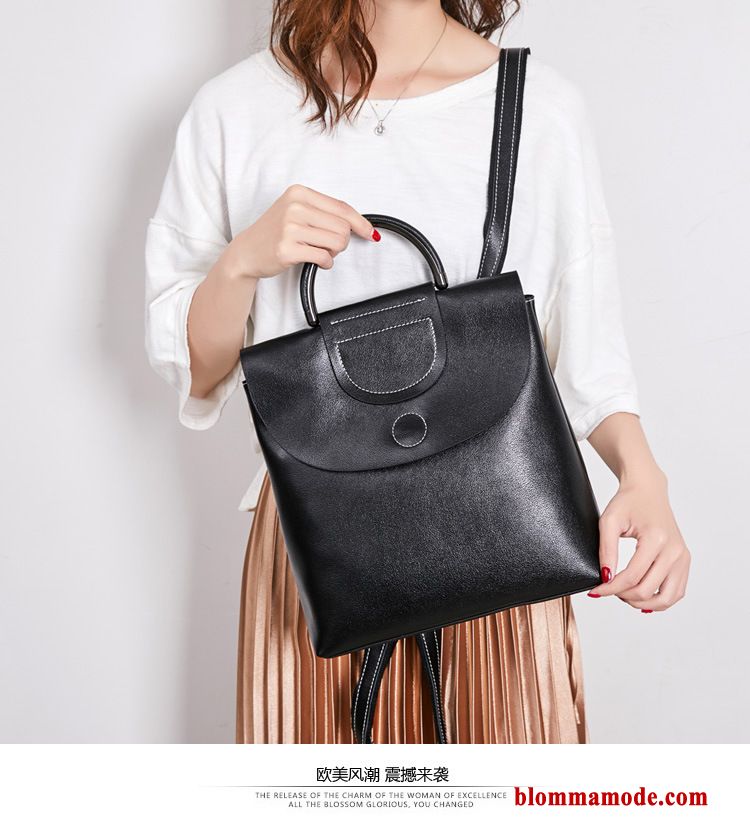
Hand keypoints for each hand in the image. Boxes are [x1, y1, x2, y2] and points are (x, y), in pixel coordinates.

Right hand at [221, 183, 377, 280]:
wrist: (247, 251)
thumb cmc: (276, 232)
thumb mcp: (297, 212)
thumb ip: (325, 213)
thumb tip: (360, 225)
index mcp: (300, 193)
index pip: (342, 208)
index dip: (361, 223)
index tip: (370, 233)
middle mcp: (295, 207)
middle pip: (343, 228)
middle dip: (341, 242)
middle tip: (326, 245)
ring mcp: (290, 227)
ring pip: (337, 243)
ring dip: (333, 253)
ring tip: (318, 251)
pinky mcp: (288, 249)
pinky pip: (324, 258)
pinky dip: (326, 263)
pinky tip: (315, 261)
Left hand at [587, 469, 690, 611]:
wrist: (648, 490)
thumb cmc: (628, 502)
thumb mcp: (609, 521)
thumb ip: (606, 550)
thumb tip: (606, 578)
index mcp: (657, 540)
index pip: (631, 577)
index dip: (610, 589)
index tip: (595, 591)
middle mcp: (675, 551)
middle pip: (648, 591)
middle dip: (623, 596)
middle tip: (608, 590)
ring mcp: (683, 558)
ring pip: (667, 598)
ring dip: (643, 604)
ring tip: (624, 595)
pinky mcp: (685, 561)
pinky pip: (676, 592)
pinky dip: (660, 600)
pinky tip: (642, 596)